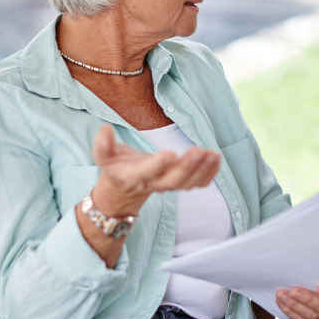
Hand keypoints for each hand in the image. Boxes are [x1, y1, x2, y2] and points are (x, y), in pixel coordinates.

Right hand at [91, 123, 220, 217]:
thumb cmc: (117, 167)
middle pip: (173, 180)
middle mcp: (154, 184)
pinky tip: (216, 159)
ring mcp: (168, 185)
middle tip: (198, 151)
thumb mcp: (104, 157)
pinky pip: (197, 184)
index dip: (157, 164)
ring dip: (202, 170)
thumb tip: (104, 129)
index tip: (170, 153)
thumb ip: (102, 145)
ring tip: (213, 154)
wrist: (125, 189)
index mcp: (134, 176)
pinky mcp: (180, 184)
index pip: (146, 172)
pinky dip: (209, 174)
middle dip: (187, 167)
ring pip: (188, 183)